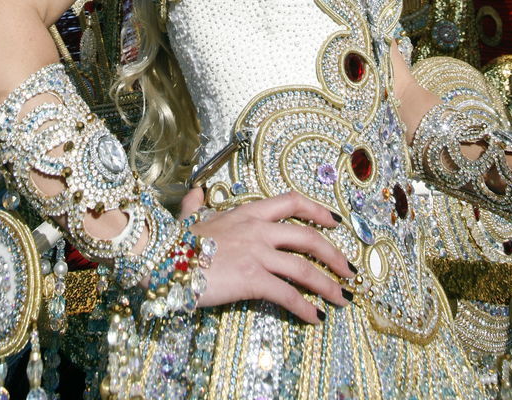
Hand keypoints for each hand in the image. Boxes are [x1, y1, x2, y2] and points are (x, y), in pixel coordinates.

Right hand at [179, 187, 353, 324]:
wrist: (163, 257)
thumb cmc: (175, 240)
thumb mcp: (190, 217)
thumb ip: (197, 204)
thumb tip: (197, 192)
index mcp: (248, 212)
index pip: (291, 202)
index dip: (317, 210)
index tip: (335, 221)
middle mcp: (258, 229)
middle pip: (308, 237)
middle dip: (334, 255)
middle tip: (348, 270)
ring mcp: (257, 253)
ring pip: (304, 268)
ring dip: (328, 285)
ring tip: (342, 299)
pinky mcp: (253, 279)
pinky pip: (287, 295)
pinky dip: (305, 307)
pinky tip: (315, 318)